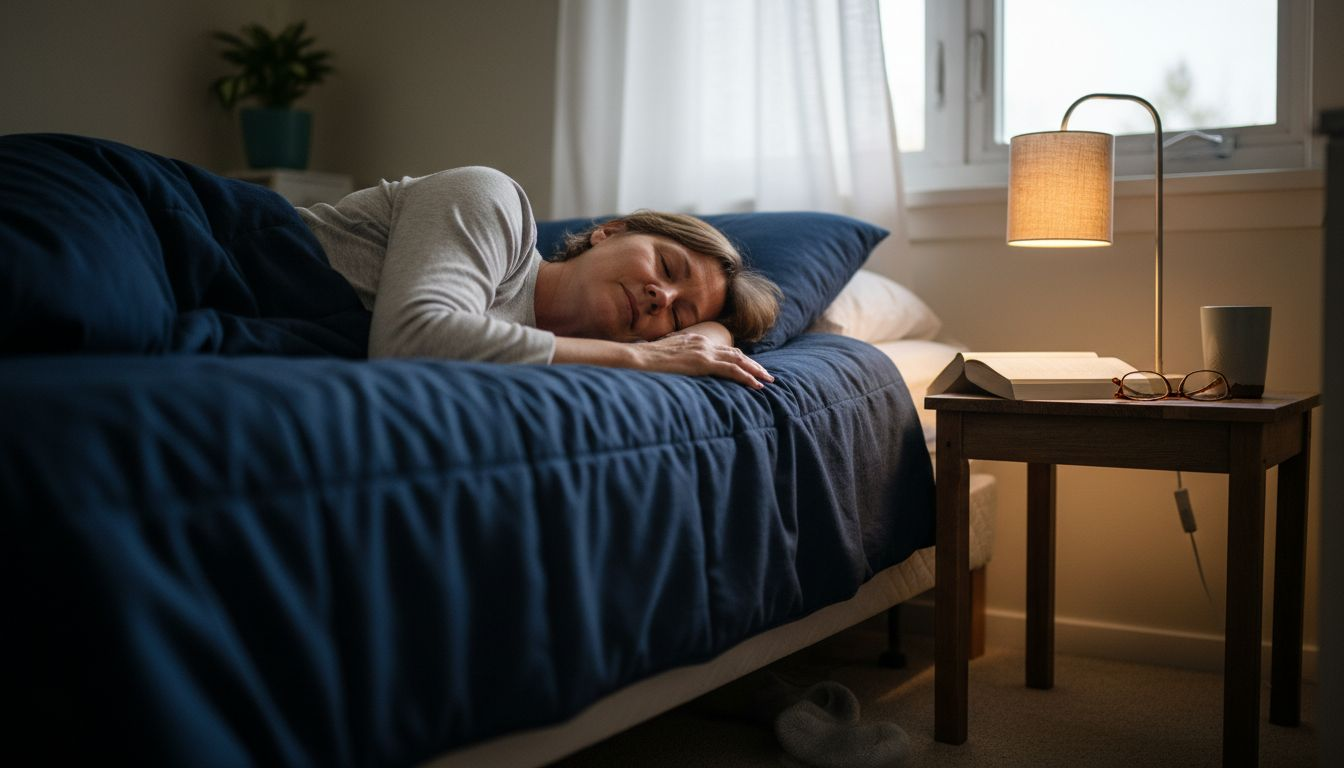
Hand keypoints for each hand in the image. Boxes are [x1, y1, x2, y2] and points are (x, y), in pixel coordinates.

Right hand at [632, 333, 774, 388]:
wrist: (637, 358)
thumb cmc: (644, 360)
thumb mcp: (663, 357)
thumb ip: (675, 360)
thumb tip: (674, 369)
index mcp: (693, 340)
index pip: (722, 349)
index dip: (738, 359)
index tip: (749, 368)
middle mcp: (702, 342)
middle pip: (734, 353)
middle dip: (753, 364)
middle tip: (766, 375)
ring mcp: (703, 351)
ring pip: (738, 360)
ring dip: (755, 370)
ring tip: (767, 380)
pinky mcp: (702, 362)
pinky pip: (731, 369)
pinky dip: (746, 376)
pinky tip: (755, 385)